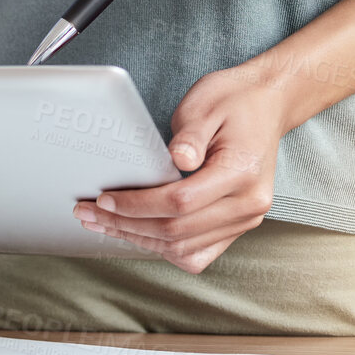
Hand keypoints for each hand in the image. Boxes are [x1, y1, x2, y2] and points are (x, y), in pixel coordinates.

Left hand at [71, 68, 283, 272]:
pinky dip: (164, 248)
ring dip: (139, 240)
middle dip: (126, 225)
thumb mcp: (206, 105)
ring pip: (185, 249)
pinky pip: (198, 253)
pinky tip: (136, 233)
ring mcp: (246, 219)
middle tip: (87, 214)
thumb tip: (176, 160)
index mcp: (242, 172)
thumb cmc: (233, 101)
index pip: (180, 202)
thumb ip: (190, 135)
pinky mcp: (237, 225)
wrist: (266, 104)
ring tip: (103, 224)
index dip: (136, 204)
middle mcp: (249, 204)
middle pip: (178, 232)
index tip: (103, 198)